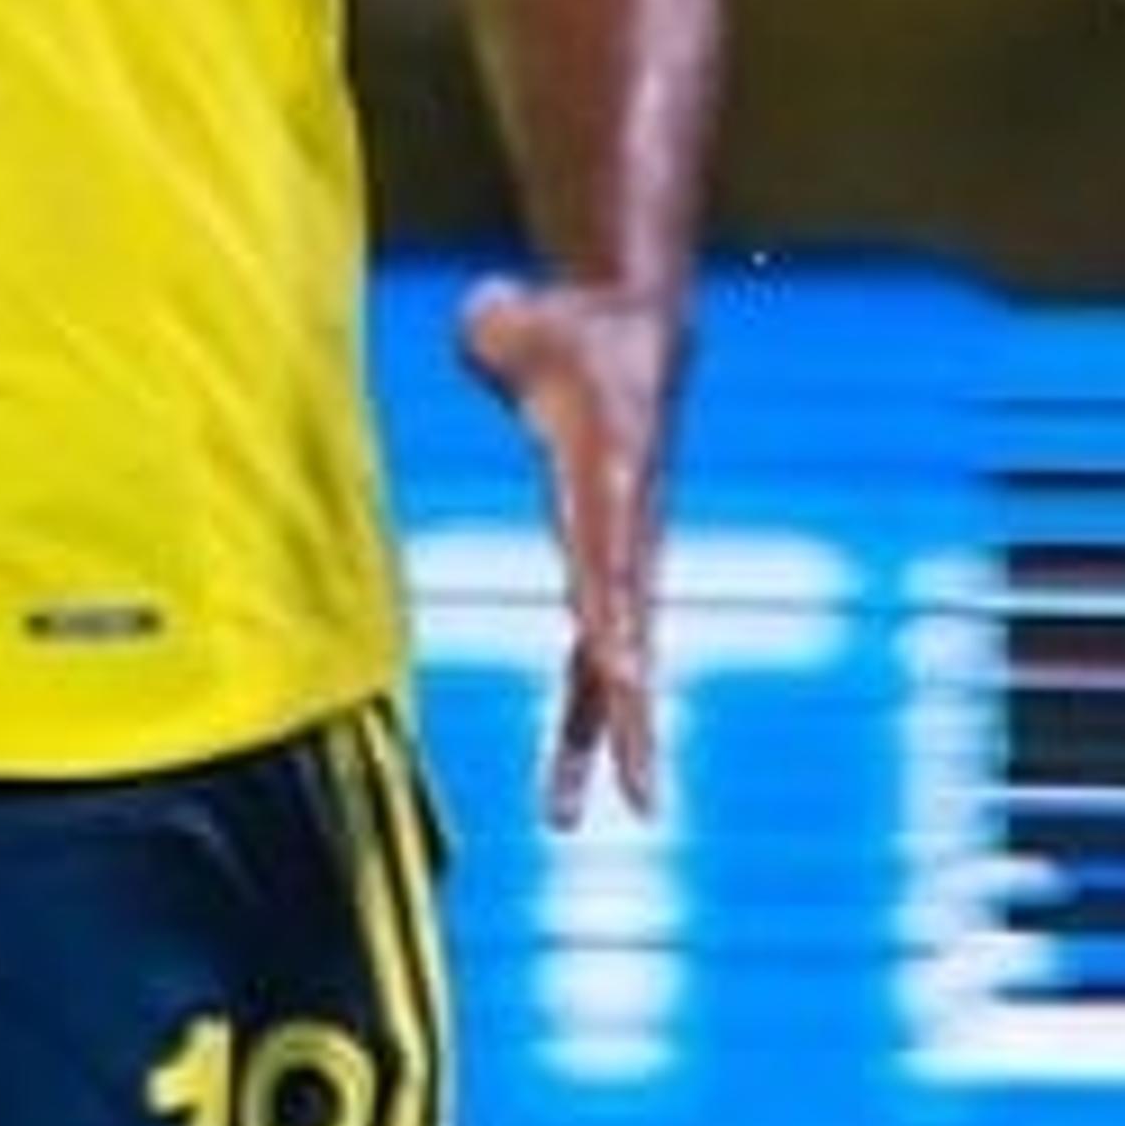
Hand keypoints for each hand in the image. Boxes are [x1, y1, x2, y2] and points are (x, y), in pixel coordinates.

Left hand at [459, 273, 688, 826]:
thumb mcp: (512, 319)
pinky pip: (604, 643)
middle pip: (623, 635)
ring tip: (596, 812)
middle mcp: (624, 531)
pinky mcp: (617, 559)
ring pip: (616, 659)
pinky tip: (589, 774)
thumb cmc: (564, 328)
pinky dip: (597, 705)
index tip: (616, 659)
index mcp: (605, 480)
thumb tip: (488, 313)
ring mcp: (625, 551)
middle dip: (624, 715)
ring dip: (603, 737)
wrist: (629, 325)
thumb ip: (492, 326)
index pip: (604, 552)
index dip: (607, 603)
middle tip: (636, 796)